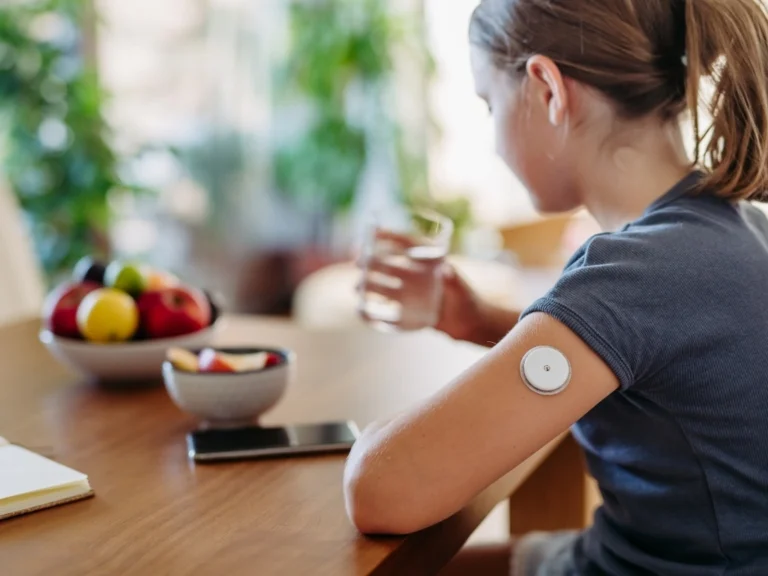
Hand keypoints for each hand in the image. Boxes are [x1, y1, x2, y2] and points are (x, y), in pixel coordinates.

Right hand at [357, 231, 484, 340]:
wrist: (469, 324)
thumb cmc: (468, 300)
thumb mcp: (462, 288)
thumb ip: (454, 279)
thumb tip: (446, 270)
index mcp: (429, 259)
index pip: (408, 242)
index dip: (391, 235)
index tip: (373, 232)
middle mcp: (416, 272)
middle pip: (389, 261)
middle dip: (371, 260)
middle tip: (359, 261)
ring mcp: (409, 290)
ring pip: (384, 283)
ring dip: (368, 284)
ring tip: (357, 288)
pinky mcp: (407, 308)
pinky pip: (386, 306)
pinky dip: (374, 307)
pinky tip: (362, 309)